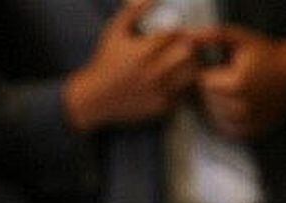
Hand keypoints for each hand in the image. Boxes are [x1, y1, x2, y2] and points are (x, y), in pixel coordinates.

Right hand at [65, 0, 199, 131]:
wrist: (94, 100)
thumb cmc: (105, 62)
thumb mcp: (114, 33)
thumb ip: (133, 12)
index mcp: (142, 52)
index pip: (176, 34)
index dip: (178, 32)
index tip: (173, 35)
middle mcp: (152, 72)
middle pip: (188, 52)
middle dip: (187, 47)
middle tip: (180, 49)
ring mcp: (159, 91)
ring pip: (191, 72)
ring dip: (189, 65)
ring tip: (178, 64)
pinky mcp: (162, 107)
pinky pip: (184, 92)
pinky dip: (182, 85)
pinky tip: (171, 81)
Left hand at [193, 26, 285, 139]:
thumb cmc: (266, 55)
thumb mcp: (242, 40)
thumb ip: (215, 36)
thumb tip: (190, 37)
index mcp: (237, 85)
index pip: (204, 82)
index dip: (213, 73)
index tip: (227, 68)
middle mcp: (242, 108)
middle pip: (207, 100)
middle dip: (214, 89)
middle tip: (233, 79)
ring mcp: (246, 124)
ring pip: (213, 114)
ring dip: (218, 103)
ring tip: (238, 91)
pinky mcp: (248, 133)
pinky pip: (224, 126)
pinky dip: (227, 117)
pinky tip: (241, 104)